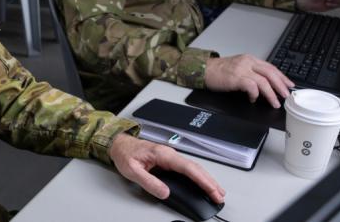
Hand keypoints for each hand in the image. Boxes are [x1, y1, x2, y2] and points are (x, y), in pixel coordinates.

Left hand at [108, 134, 224, 202]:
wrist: (119, 144)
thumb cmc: (125, 154)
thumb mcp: (132, 171)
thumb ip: (149, 182)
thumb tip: (165, 192)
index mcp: (163, 154)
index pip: (188, 168)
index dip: (202, 180)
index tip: (212, 190)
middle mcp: (170, 153)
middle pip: (195, 168)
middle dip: (210, 181)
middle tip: (219, 195)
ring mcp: (170, 156)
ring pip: (193, 168)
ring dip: (206, 179)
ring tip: (216, 192)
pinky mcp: (169, 160)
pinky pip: (187, 169)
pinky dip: (198, 176)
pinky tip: (202, 183)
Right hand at [205, 55, 293, 107]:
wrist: (204, 70)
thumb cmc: (219, 71)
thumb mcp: (238, 67)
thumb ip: (252, 72)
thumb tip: (266, 85)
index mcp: (250, 59)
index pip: (271, 67)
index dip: (281, 77)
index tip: (289, 85)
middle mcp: (248, 62)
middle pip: (270, 73)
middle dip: (280, 85)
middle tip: (286, 95)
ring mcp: (242, 69)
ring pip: (263, 81)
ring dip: (271, 94)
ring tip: (275, 103)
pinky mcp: (236, 78)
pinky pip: (251, 86)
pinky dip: (255, 94)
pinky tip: (253, 99)